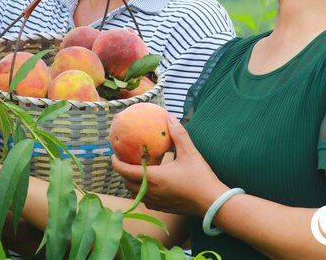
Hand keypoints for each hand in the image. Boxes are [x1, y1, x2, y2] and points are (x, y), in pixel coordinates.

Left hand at [111, 114, 228, 216]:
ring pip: (136, 193)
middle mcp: (151, 192)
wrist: (212, 203)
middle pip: (127, 184)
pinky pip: (146, 200)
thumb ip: (178, 134)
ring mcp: (157, 202)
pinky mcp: (163, 208)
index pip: (125, 171)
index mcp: (154, 178)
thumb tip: (169, 117)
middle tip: (124, 160)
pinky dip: (142, 192)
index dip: (116, 163)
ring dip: (132, 183)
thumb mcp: (190, 152)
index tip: (113, 155)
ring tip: (136, 170)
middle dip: (123, 172)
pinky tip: (151, 184)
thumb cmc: (200, 177)